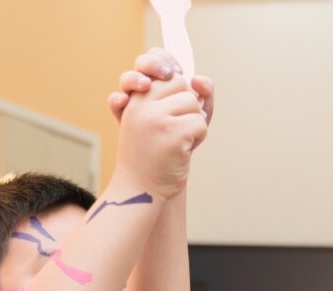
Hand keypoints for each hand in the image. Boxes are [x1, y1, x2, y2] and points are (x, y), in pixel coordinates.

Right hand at [113, 73, 206, 200]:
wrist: (142, 189)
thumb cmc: (154, 155)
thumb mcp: (163, 118)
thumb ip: (184, 94)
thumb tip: (199, 81)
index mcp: (133, 98)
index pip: (153, 61)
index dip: (166, 64)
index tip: (170, 74)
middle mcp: (140, 104)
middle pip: (180, 83)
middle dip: (185, 104)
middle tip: (171, 127)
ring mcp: (154, 118)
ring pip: (192, 102)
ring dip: (193, 123)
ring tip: (175, 141)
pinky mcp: (171, 132)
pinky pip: (199, 123)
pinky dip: (198, 137)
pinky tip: (181, 150)